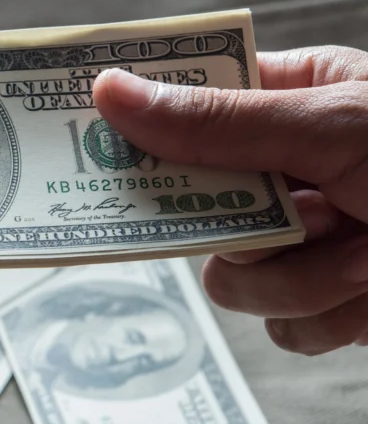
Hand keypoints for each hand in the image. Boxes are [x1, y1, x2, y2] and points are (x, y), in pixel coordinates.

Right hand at [94, 45, 367, 355]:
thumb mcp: (335, 126)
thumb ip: (219, 122)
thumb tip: (112, 93)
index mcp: (293, 100)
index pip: (187, 103)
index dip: (139, 119)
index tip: (87, 128)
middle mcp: (291, 172)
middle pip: (194, 205)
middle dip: (248, 228)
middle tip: (287, 216)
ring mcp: (308, 241)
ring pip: (232, 279)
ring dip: (303, 279)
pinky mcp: (330, 305)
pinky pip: (280, 330)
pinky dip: (331, 319)